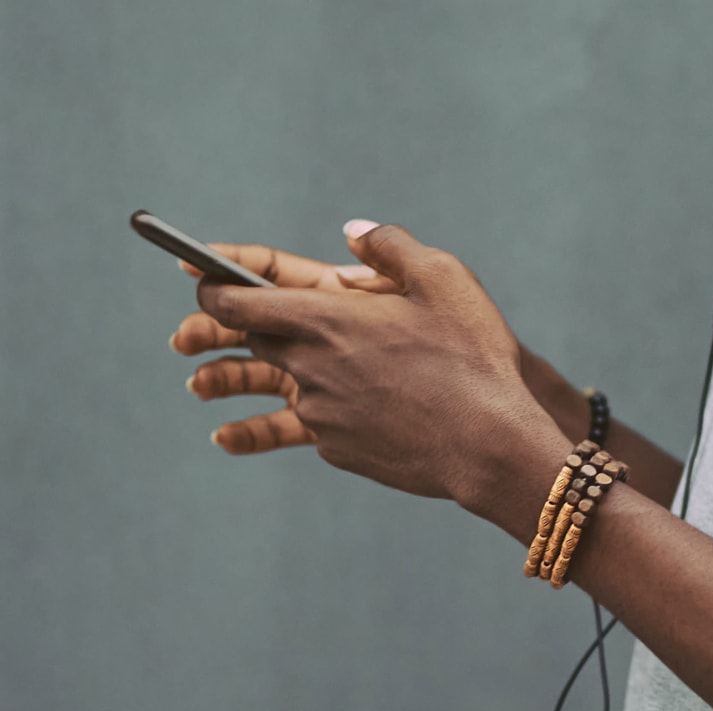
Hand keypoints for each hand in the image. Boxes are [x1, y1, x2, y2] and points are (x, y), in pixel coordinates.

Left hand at [194, 221, 561, 514]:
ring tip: (219, 384)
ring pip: (279, 385)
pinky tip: (319, 413)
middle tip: (200, 332)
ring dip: (256, 377)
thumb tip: (352, 231)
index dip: (211, 284)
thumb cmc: (472, 357)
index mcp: (326, 319)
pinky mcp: (336, 449)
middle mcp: (310, 367)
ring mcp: (320, 414)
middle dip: (229, 329)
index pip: (238, 300)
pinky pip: (311, 422)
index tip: (196, 276)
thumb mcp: (443, 279)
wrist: (489, 446)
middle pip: (251, 341)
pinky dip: (310, 410)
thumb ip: (389, 246)